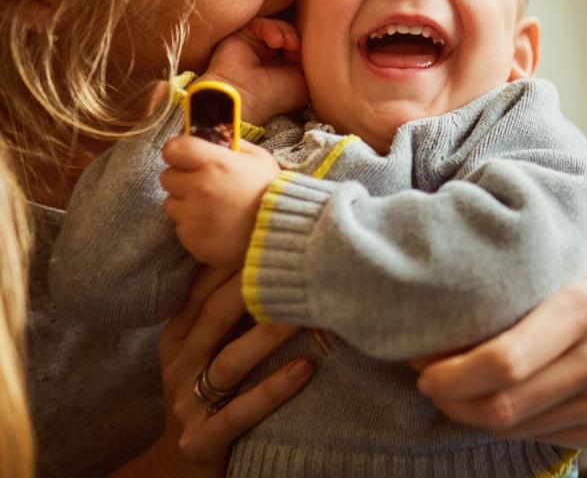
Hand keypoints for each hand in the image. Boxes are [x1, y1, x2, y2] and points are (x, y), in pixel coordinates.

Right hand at [114, 268, 311, 476]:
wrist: (181, 466)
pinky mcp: (203, 441)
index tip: (273, 232)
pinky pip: (240, 413)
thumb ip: (232, 309)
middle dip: (256, 286)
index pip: (203, 290)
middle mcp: (179, 365)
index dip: (235, 261)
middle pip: (216, 317)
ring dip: (269, 335)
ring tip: (307, 313)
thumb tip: (277, 252)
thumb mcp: (211, 348)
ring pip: (230, 362)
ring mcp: (188, 404)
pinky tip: (305, 370)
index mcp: (178, 337)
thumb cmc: (211, 391)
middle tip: (299, 261)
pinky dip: (273, 391)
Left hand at [161, 138, 279, 267]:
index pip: (173, 148)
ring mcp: (192, 216)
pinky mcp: (190, 238)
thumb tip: (213, 136)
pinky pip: (181, 227)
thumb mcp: (260, 159)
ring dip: (187, 204)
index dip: (179, 152)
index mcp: (214, 164)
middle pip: (167, 176)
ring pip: (172, 203)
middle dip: (183, 179)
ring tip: (214, 208)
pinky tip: (216, 225)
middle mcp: (198, 188)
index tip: (188, 157)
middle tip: (205, 185)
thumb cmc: (272, 192)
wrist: (280, 233)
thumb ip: (233, 145)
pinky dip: (194, 226)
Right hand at [206, 16, 306, 123]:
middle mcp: (274, 55)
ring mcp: (259, 44)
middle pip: (293, 32)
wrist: (246, 97)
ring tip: (286, 45)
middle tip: (297, 47)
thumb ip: (313, 62)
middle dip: (298, 36)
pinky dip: (270, 28)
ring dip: (286, 32)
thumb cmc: (277, 95)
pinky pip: (261, 23)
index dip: (310, 44)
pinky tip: (275, 42)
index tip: (313, 52)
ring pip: (279, 25)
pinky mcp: (244, 35)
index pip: (304, 45)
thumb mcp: (306, 81)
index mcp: (289, 66)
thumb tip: (316, 43)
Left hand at [412, 272, 586, 468]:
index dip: (454, 373)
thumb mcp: (568, 287)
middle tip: (429, 384)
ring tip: (453, 392)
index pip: (506, 360)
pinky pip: (540, 437)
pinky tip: (493, 404)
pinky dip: (507, 425)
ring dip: (473, 415)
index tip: (423, 367)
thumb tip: (442, 344)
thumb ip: (520, 316)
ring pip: (518, 426)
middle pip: (506, 402)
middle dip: (454, 399)